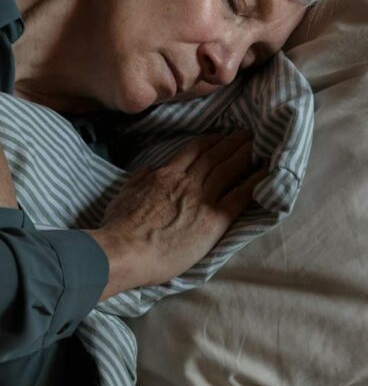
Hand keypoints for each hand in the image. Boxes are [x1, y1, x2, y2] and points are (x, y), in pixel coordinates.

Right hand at [87, 130, 268, 294]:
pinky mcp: (214, 220)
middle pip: (214, 157)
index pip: (192, 152)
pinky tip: (266, 175)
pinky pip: (240, 197)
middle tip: (246, 135)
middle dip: (231, 144)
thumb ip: (138, 180)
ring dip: (245, 156)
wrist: (126, 250)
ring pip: (228, 170)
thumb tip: (148, 168)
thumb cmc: (119, 227)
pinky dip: (254, 183)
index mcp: (164, 176)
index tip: (219, 137)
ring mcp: (201, 200)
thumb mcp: (123, 195)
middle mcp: (186, 182)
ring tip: (258, 146)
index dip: (209, 142)